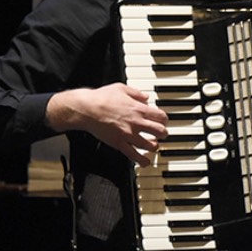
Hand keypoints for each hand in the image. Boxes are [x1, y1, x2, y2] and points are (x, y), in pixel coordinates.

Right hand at [46, 83, 168, 165]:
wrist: (87, 109)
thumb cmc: (101, 97)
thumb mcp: (121, 88)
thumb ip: (136, 93)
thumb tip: (145, 97)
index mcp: (139, 109)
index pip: (161, 116)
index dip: (164, 119)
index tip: (163, 121)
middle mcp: (137, 123)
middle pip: (160, 131)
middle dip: (163, 133)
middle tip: (162, 134)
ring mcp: (129, 134)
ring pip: (150, 145)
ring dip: (154, 146)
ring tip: (153, 145)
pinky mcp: (119, 143)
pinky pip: (133, 155)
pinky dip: (142, 160)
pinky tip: (145, 162)